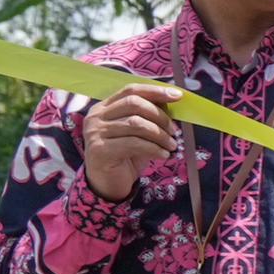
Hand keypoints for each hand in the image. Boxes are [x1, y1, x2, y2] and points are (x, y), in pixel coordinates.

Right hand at [79, 85, 179, 200]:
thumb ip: (149, 117)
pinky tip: (164, 155)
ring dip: (160, 135)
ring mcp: (95, 132)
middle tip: (174, 130)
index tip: (177, 95)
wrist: (108, 182)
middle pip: (134, 103)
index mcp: (104, 107)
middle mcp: (96, 117)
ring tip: (172, 145)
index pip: (130, 90)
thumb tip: (174, 102)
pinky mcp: (100, 149)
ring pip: (135, 123)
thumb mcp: (139, 133)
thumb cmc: (126, 155)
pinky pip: (133, 143)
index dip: (155, 91)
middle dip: (160, 116)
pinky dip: (154, 148)